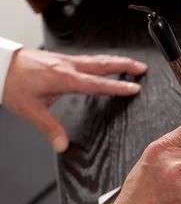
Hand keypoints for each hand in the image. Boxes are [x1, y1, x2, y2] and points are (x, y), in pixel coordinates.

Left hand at [2, 48, 146, 151]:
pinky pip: (88, 58)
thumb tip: (62, 145)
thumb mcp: (30, 110)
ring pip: (97, 58)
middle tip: (142, 68)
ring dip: (116, 60)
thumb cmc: (13, 83)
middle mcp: (68, 67)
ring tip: (131, 64)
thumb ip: (49, 128)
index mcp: (65, 79)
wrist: (0, 64)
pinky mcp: (61, 58)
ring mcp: (65, 60)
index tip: (134, 88)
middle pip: (103, 64)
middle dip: (125, 65)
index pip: (98, 84)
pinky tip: (104, 64)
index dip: (117, 86)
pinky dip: (102, 60)